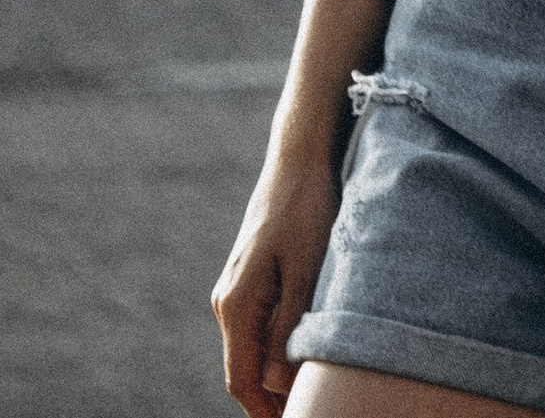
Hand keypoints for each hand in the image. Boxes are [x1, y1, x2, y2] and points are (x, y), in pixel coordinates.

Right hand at [213, 163, 339, 416]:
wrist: (299, 158)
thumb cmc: (307, 209)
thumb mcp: (306, 269)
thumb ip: (289, 326)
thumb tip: (277, 385)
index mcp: (236, 304)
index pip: (241, 379)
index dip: (264, 410)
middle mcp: (227, 302)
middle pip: (244, 368)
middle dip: (272, 396)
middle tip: (311, 405)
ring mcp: (235, 289)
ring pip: (251, 348)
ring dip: (274, 371)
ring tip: (312, 384)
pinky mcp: (249, 278)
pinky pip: (257, 325)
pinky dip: (274, 345)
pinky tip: (302, 348)